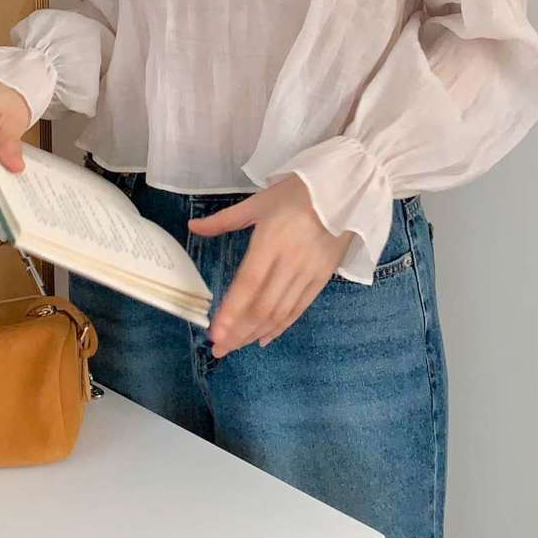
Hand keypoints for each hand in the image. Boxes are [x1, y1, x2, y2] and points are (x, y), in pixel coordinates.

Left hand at [188, 174, 353, 356]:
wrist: (345, 189)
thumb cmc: (296, 192)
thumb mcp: (258, 201)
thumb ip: (224, 220)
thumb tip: (192, 227)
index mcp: (270, 241)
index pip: (248, 284)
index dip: (232, 311)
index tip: (215, 332)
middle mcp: (290, 261)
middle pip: (263, 305)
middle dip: (239, 331)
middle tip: (219, 349)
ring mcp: (309, 272)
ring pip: (280, 312)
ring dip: (256, 332)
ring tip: (236, 346)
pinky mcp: (323, 277)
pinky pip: (300, 308)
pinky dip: (281, 326)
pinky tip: (264, 337)